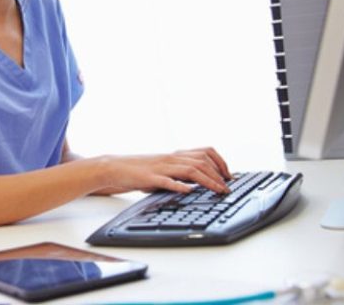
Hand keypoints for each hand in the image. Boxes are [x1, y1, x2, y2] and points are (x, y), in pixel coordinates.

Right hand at [98, 147, 231, 194]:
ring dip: (208, 180)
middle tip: (228, 188)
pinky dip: (180, 185)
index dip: (220, 162)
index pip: (205, 152)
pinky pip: (167, 180)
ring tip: (218, 190)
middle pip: (202, 161)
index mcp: (174, 155)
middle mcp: (171, 158)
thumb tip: (198, 183)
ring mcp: (161, 167)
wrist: (114, 168)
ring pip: (190, 169)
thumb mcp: (163, 169)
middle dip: (219, 174)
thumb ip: (179, 172)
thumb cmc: (139, 170)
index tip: (229, 176)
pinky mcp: (149, 178)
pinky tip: (189, 191)